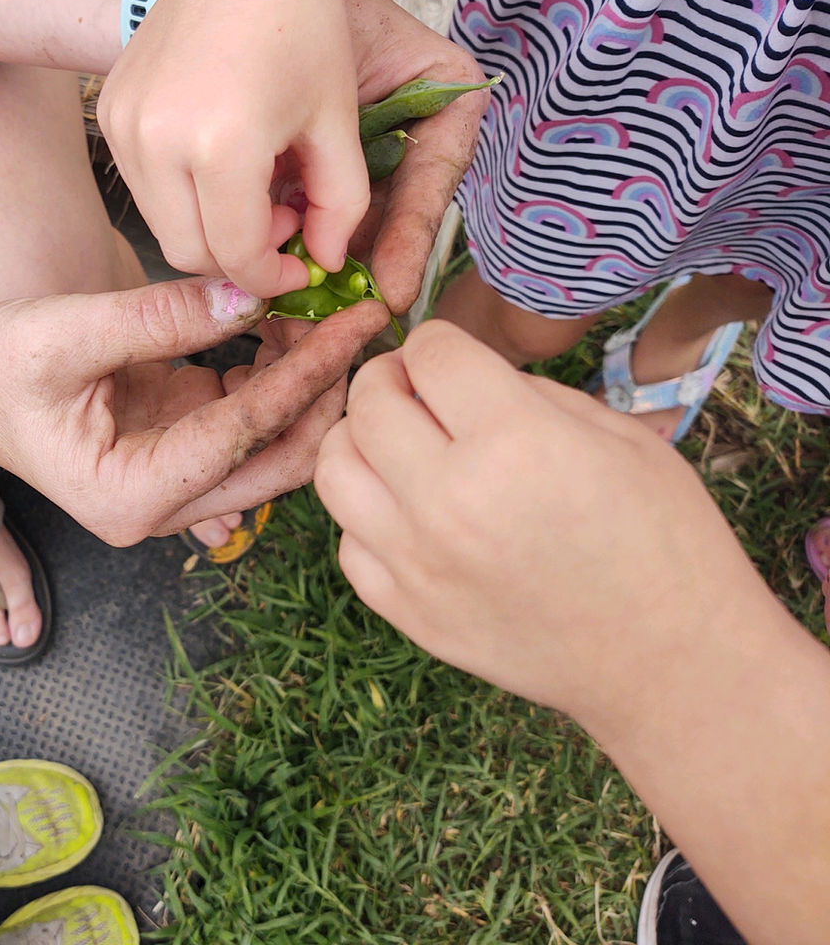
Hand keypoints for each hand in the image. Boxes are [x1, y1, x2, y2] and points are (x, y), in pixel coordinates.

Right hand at [0, 277, 388, 543]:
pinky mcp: (174, 445)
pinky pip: (244, 418)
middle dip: (324, 393)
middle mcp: (161, 506)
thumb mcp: (68, 335)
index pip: (245, 436)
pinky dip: (270, 373)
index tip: (355, 320)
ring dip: (301, 382)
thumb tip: (253, 294)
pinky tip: (283, 322)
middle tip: (362, 323)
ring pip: (269, 445)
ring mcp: (171, 479)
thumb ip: (160, 317)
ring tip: (323, 309)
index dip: (307, 374)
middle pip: (276, 463)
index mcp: (134, 498)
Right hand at [98, 0, 484, 306]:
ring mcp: (125, 127)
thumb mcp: (337, 122)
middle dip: (239, 258)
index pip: (237, 255)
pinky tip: (223, 161)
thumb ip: (339, 206)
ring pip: (162, 225)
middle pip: (189, 253)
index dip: (272, 277)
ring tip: (256, 187)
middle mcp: (159, 142)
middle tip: (281, 223)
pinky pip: (144, 187)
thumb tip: (326, 263)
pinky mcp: (111, 113)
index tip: (299, 267)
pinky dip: (184, 196)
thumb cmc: (302, 23)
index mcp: (222, 146)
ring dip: (210, 229)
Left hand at [312, 319, 768, 729]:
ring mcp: (418, 562)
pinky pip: (348, 543)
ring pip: (333, 471)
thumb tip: (460, 378)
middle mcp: (449, 499)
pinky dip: (367, 517)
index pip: (429, 354)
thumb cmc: (665, 540)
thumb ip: (527, 394)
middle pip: (368, 404)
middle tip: (414, 388)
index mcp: (514, 442)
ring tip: (396, 445)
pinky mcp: (407, 613)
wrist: (670, 661)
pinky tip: (406, 514)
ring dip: (359, 441)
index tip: (447, 354)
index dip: (437, 342)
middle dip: (389, 380)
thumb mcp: (618, 435)